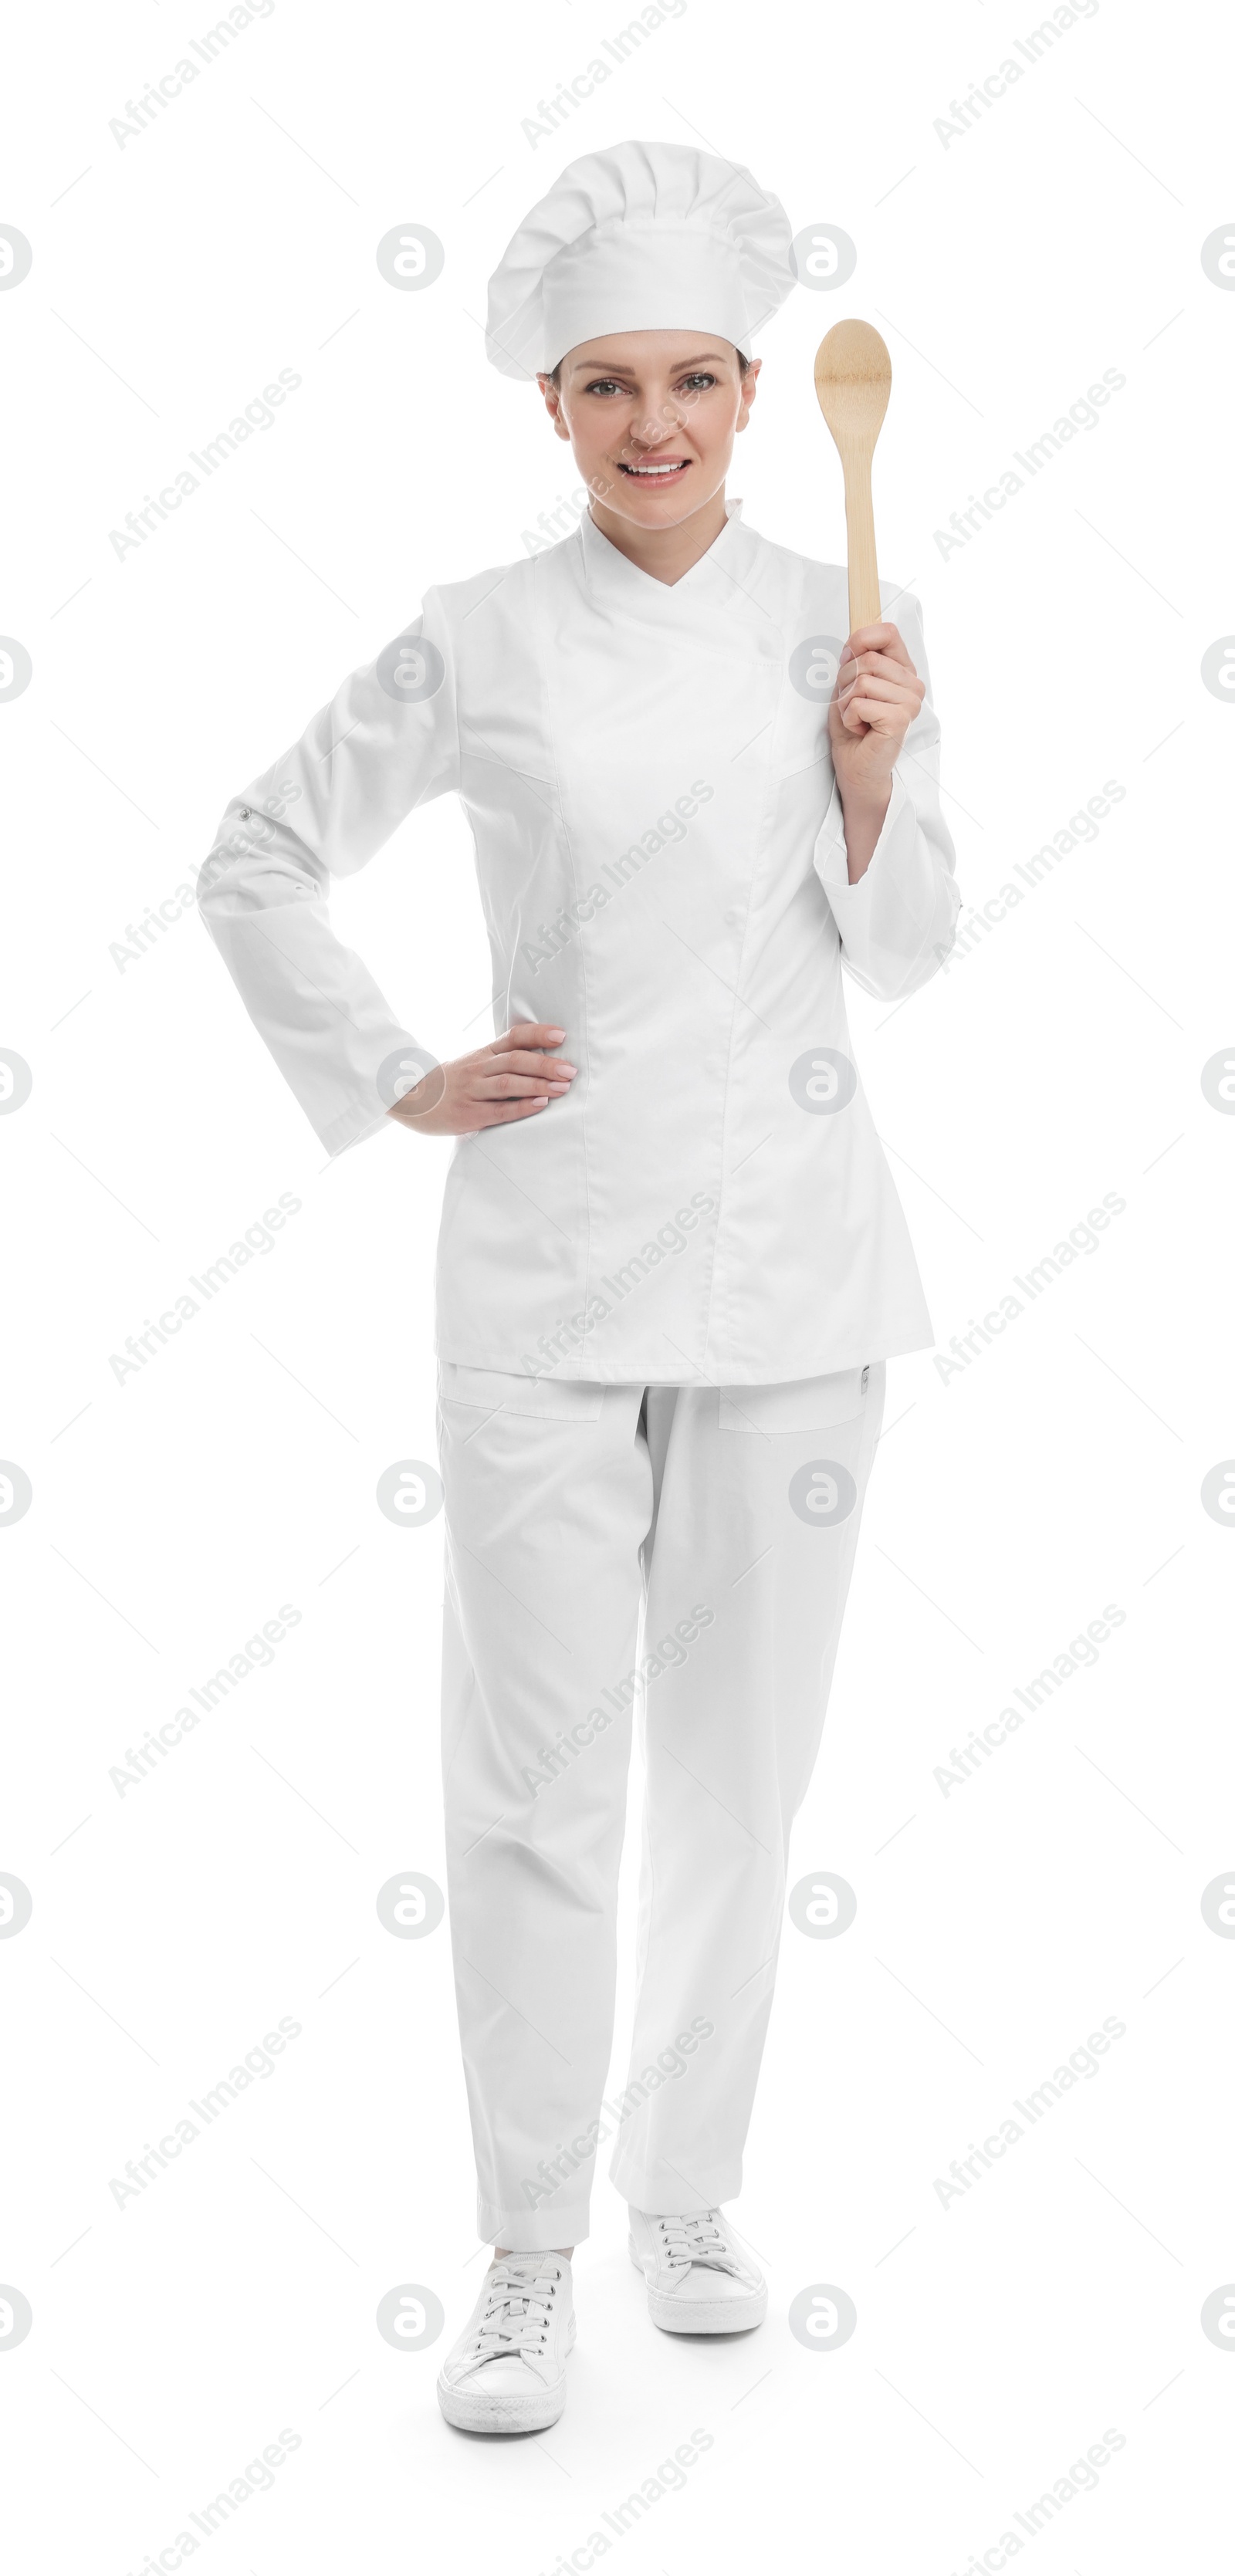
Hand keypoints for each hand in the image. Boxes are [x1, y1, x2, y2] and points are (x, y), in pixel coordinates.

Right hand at [385, 1023, 575, 1136]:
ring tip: (563, 1087)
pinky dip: (522, 1107)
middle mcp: (478, 1069)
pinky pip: (499, 1110)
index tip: (562, 1036)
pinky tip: (540, 1104)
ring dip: (538, 1084)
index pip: (513, 1037)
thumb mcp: (473, 1064)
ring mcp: (471, 1091)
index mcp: (483, 1054)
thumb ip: (501, 1060)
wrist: (411, 1099)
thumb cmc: (452, 1083)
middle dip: (546, 1064)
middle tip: (570, 1070)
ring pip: (508, 1084)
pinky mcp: (468, 1115)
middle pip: (515, 1060)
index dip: (538, 1034)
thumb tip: (543, 1058)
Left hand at [827, 620, 924, 880]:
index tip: (849, 657)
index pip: (888, 632)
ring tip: (856, 719)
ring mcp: (910, 702)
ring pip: (862, 680)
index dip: (861, 639)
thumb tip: (853, 639)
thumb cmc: (854, 730)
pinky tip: (860, 730)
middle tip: (851, 706)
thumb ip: (855, 660)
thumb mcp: (849, 686)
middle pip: (867, 659)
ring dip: (846, 702)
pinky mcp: (900, 719)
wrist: (856, 770)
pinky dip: (849, 717)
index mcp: (904, 672)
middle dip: (845, 682)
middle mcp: (913, 685)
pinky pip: (860, 702)